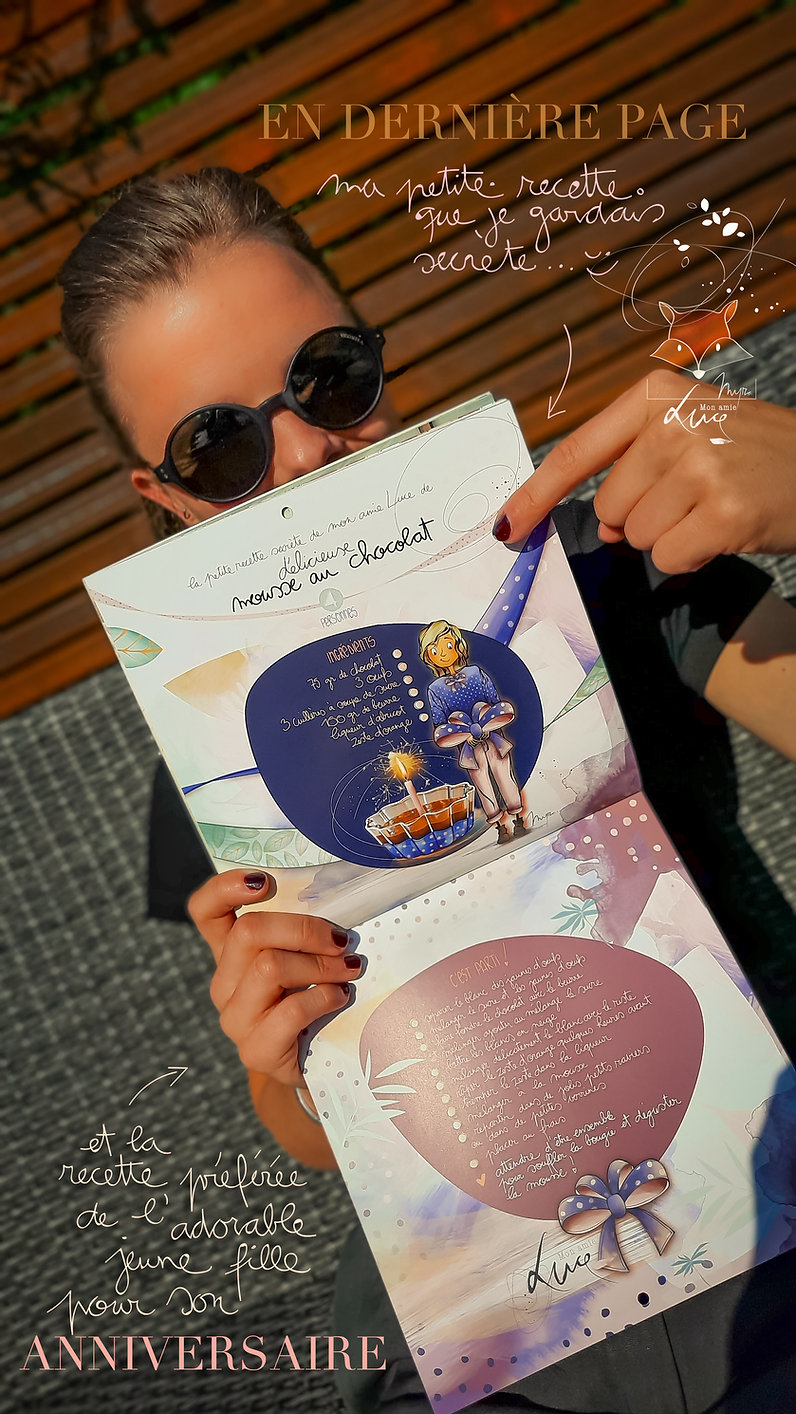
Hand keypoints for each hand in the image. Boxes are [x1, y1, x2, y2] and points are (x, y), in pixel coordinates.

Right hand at [188, 871, 358, 1088]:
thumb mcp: (304, 956)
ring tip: (349, 969)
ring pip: (270, 968)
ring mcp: (235, 1018)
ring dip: (320, 964)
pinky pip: (290, 1010)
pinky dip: (323, 997)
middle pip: (248, 932)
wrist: (317, 1061)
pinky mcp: (255, 1050)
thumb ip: (304, 928)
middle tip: (341, 940)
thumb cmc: (315, 996)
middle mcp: (225, 982)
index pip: (205, 910)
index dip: (225, 888)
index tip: (264, 881)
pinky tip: (341, 997)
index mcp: (230, 950)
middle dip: (303, 929)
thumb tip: (339, 894)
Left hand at [494, 371, 795, 573]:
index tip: (506, 528)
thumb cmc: (756, 456)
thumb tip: (600, 523)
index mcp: (658, 395)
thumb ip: (636, 463)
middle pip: (610, 508)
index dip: (536, 496)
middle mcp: (676, 423)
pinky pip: (669, 557)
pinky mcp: (725, 512)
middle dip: (643, 519)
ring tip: (716, 509)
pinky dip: (694, 557)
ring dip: (672, 538)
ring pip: (639, 537)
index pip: (577, 453)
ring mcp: (701, 466)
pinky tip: (728, 530)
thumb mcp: (694, 431)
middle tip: (696, 498)